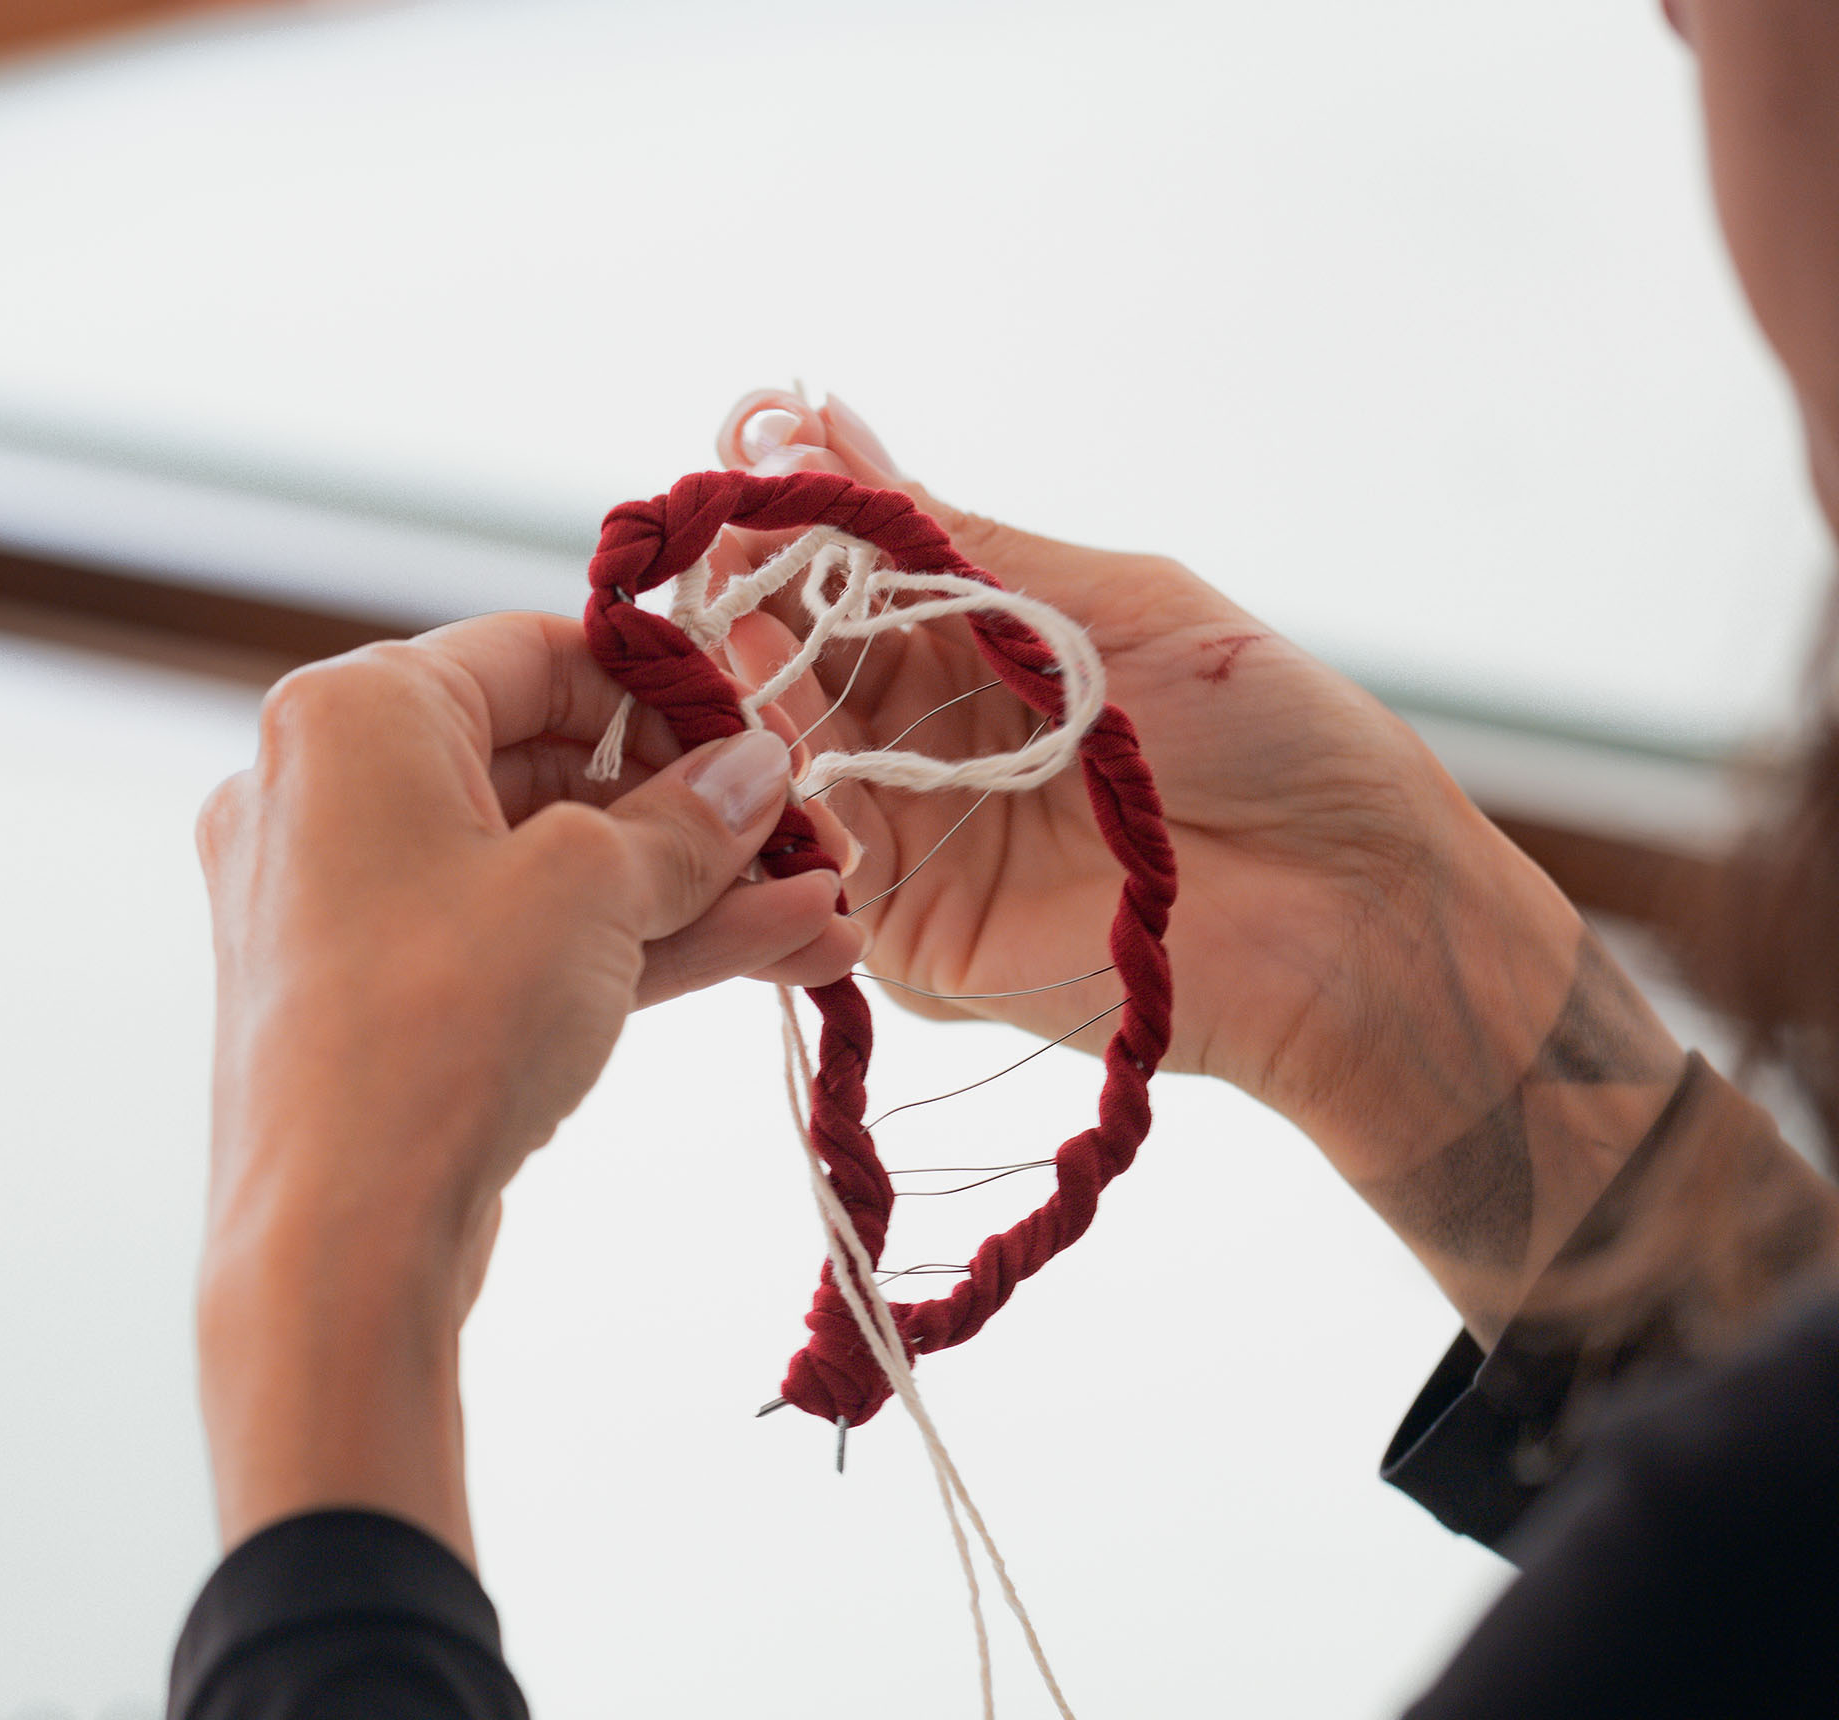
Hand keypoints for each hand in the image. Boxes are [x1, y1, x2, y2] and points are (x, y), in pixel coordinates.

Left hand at [193, 614, 860, 1555]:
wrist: (340, 1242)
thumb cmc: (441, 1025)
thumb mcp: (593, 890)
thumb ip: (688, 821)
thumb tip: (756, 768)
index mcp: (350, 716)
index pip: (534, 655)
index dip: (667, 690)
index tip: (766, 736)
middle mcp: (327, 795)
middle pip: (547, 764)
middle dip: (696, 807)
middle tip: (814, 835)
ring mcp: (350, 908)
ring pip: (549, 869)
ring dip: (691, 886)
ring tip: (830, 909)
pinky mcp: (382, 1004)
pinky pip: (523, 942)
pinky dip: (633, 943)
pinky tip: (777, 951)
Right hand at [707, 391, 1682, 1334]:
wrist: (1353, 907)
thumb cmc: (1272, 736)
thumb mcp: (1111, 603)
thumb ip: (957, 541)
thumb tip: (826, 428)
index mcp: (977, 654)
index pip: (840, 585)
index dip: (786, 531)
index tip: (740, 469)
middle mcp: (926, 746)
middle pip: (794, 673)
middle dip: (748, 611)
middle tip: (717, 554)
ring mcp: (913, 843)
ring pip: (786, 767)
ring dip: (750, 699)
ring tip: (735, 635)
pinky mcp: (909, 940)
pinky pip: (819, 872)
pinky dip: (786, 806)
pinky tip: (773, 740)